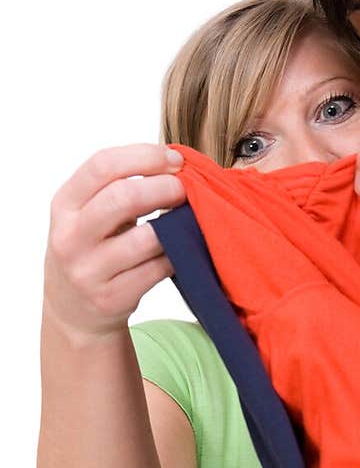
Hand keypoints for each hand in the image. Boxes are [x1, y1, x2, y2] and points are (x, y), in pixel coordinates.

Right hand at [45, 144, 185, 341]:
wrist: (73, 311)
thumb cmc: (91, 249)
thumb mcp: (85, 214)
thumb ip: (115, 187)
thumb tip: (173, 162)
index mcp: (63, 205)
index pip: (102, 166)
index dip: (145, 156)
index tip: (175, 159)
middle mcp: (70, 237)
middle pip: (124, 197)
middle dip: (164, 187)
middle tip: (186, 189)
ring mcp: (89, 271)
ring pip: (148, 238)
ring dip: (177, 224)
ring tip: (188, 218)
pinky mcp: (112, 298)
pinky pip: (159, 269)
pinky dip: (178, 254)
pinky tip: (182, 248)